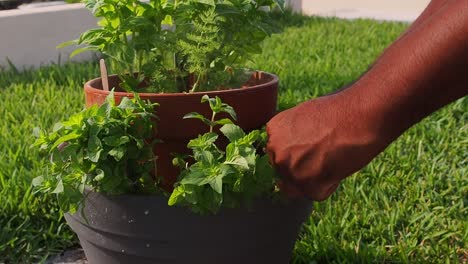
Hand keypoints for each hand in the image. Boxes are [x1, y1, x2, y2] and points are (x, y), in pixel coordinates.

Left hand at [266, 90, 385, 200]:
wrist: (358, 117)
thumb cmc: (338, 112)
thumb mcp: (304, 114)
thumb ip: (292, 133)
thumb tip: (293, 150)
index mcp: (273, 131)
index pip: (278, 153)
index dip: (297, 152)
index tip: (313, 145)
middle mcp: (276, 152)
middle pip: (285, 171)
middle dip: (303, 167)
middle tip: (325, 152)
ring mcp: (290, 171)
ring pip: (298, 186)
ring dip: (315, 178)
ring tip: (332, 157)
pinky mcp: (307, 186)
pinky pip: (317, 193)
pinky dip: (330, 184)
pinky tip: (339, 165)